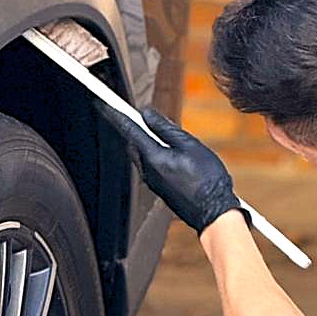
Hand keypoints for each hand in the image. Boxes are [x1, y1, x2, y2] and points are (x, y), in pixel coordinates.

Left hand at [101, 104, 247, 234]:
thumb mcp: (190, 145)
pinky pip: (153, 167)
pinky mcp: (160, 189)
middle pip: (135, 143)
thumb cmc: (207, 180)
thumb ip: (166, 128)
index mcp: (153, 157)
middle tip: (151, 119)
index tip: (101, 102)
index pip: (129, 130)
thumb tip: (147, 114)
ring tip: (177, 143)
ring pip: (144, 155)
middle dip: (139, 129)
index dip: (115, 113)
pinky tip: (179, 159)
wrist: (214, 213)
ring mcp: (153, 182)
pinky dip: (159, 157)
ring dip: (153, 144)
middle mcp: (147, 171)